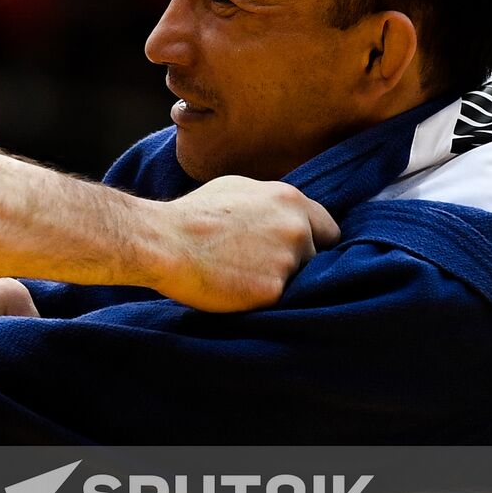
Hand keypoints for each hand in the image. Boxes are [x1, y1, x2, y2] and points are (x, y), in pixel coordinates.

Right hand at [153, 176, 338, 311]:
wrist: (163, 242)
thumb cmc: (191, 215)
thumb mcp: (237, 190)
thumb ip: (270, 203)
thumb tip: (284, 214)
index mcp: (290, 200)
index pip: (329, 229)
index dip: (313, 243)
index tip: (298, 254)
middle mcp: (296, 228)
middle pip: (317, 258)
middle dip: (298, 264)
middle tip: (263, 269)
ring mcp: (287, 261)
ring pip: (300, 283)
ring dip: (280, 284)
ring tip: (245, 280)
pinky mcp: (272, 291)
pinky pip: (279, 302)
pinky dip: (263, 301)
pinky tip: (238, 293)